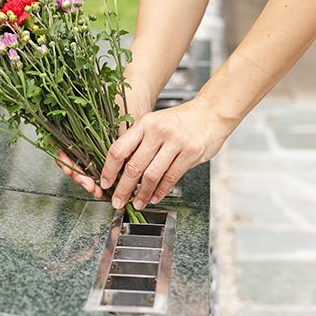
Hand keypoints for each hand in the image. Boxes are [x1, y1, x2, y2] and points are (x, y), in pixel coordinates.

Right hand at [56, 65, 152, 198]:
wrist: (137, 93)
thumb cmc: (121, 97)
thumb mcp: (113, 114)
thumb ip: (109, 134)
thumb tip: (109, 155)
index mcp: (73, 125)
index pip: (59, 146)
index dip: (64, 161)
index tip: (73, 171)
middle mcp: (80, 137)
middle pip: (71, 163)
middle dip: (80, 178)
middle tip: (91, 187)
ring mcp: (91, 146)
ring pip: (84, 170)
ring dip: (89, 183)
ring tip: (100, 192)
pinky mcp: (104, 153)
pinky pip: (97, 170)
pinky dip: (100, 181)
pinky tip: (107, 188)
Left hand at [100, 96, 233, 209]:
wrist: (211, 113)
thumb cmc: (180, 119)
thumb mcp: (154, 122)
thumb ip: (139, 140)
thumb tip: (120, 167)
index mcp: (144, 123)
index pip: (119, 149)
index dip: (109, 169)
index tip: (105, 183)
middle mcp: (158, 131)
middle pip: (134, 166)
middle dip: (123, 188)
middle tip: (118, 200)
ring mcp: (175, 142)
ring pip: (152, 175)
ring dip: (142, 194)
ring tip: (137, 203)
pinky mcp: (190, 153)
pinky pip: (171, 177)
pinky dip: (160, 191)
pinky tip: (154, 197)